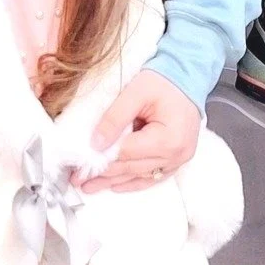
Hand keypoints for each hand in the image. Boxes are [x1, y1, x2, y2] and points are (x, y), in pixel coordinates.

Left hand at [80, 70, 200, 193]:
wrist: (187, 78)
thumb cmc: (164, 81)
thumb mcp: (136, 91)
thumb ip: (115, 117)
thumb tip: (95, 144)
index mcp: (168, 138)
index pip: (127, 152)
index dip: (101, 158)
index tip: (79, 166)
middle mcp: (176, 154)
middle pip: (131, 168)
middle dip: (102, 174)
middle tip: (77, 179)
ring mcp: (178, 160)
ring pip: (139, 176)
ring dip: (113, 181)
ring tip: (90, 186)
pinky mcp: (176, 161)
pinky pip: (152, 177)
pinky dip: (132, 182)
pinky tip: (115, 186)